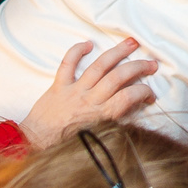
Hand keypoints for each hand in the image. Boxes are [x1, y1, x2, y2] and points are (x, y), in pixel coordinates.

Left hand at [21, 37, 156, 148]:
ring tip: (132, 42)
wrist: (36, 144)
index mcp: (100, 116)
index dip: (143, 92)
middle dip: (138, 67)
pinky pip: (68, 64)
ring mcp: (74, 90)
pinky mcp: (59, 85)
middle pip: (118, 77)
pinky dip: (77, 51)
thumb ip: (112, 123)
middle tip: (152, 63)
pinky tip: (88, 43)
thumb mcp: (96, 138)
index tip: (150, 94)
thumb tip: (130, 111)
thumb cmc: (66, 145)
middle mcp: (89, 100)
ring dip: (117, 52)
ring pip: (99, 66)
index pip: (128, 98)